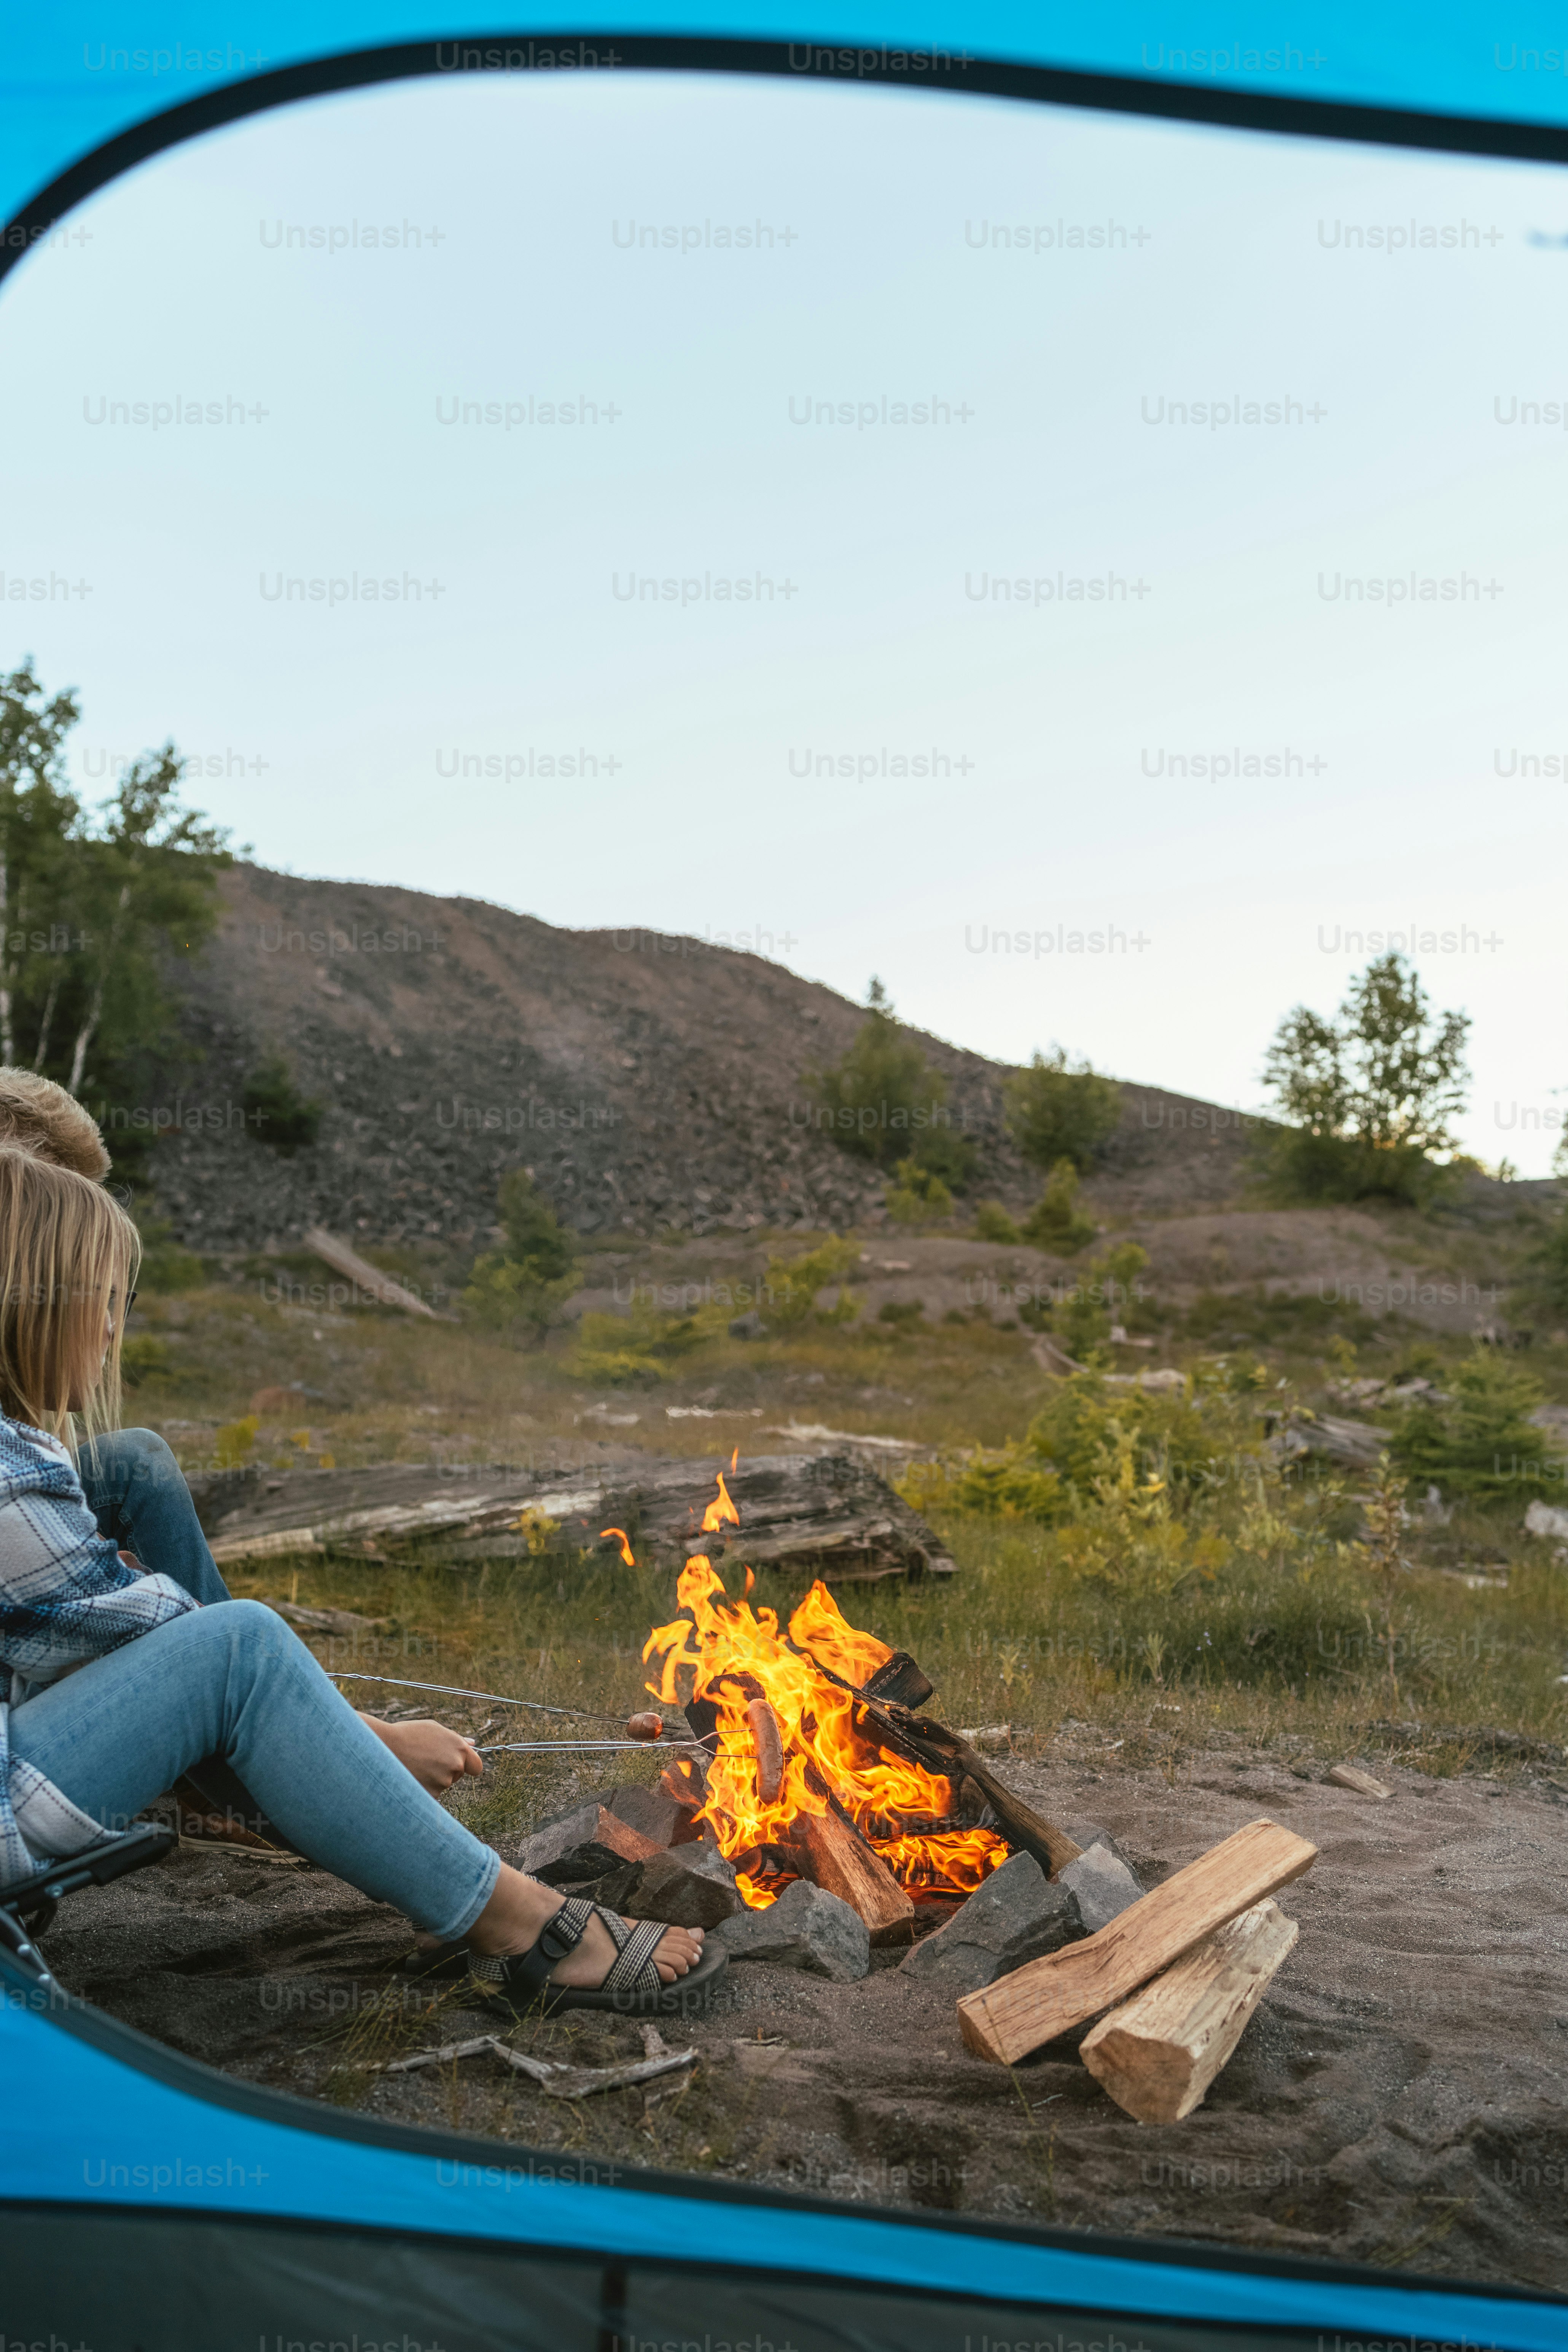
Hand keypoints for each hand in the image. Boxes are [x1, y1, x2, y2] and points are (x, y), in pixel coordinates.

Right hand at [360, 1713, 482, 1794]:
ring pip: (442, 1784)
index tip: (461, 1766)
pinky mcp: (429, 1795)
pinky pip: (430, 1793)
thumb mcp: (434, 1730)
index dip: (469, 1766)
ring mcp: (442, 1782)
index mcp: (459, 1748)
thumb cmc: (408, 1734)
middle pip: (457, 1775)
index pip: (476, 1766)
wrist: (383, 1747)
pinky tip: (410, 1775)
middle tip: (425, 1759)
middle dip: (446, 1769)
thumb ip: (455, 1739)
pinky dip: (423, 1787)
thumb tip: (472, 1743)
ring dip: (432, 1778)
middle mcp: (454, 1766)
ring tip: (414, 1765)